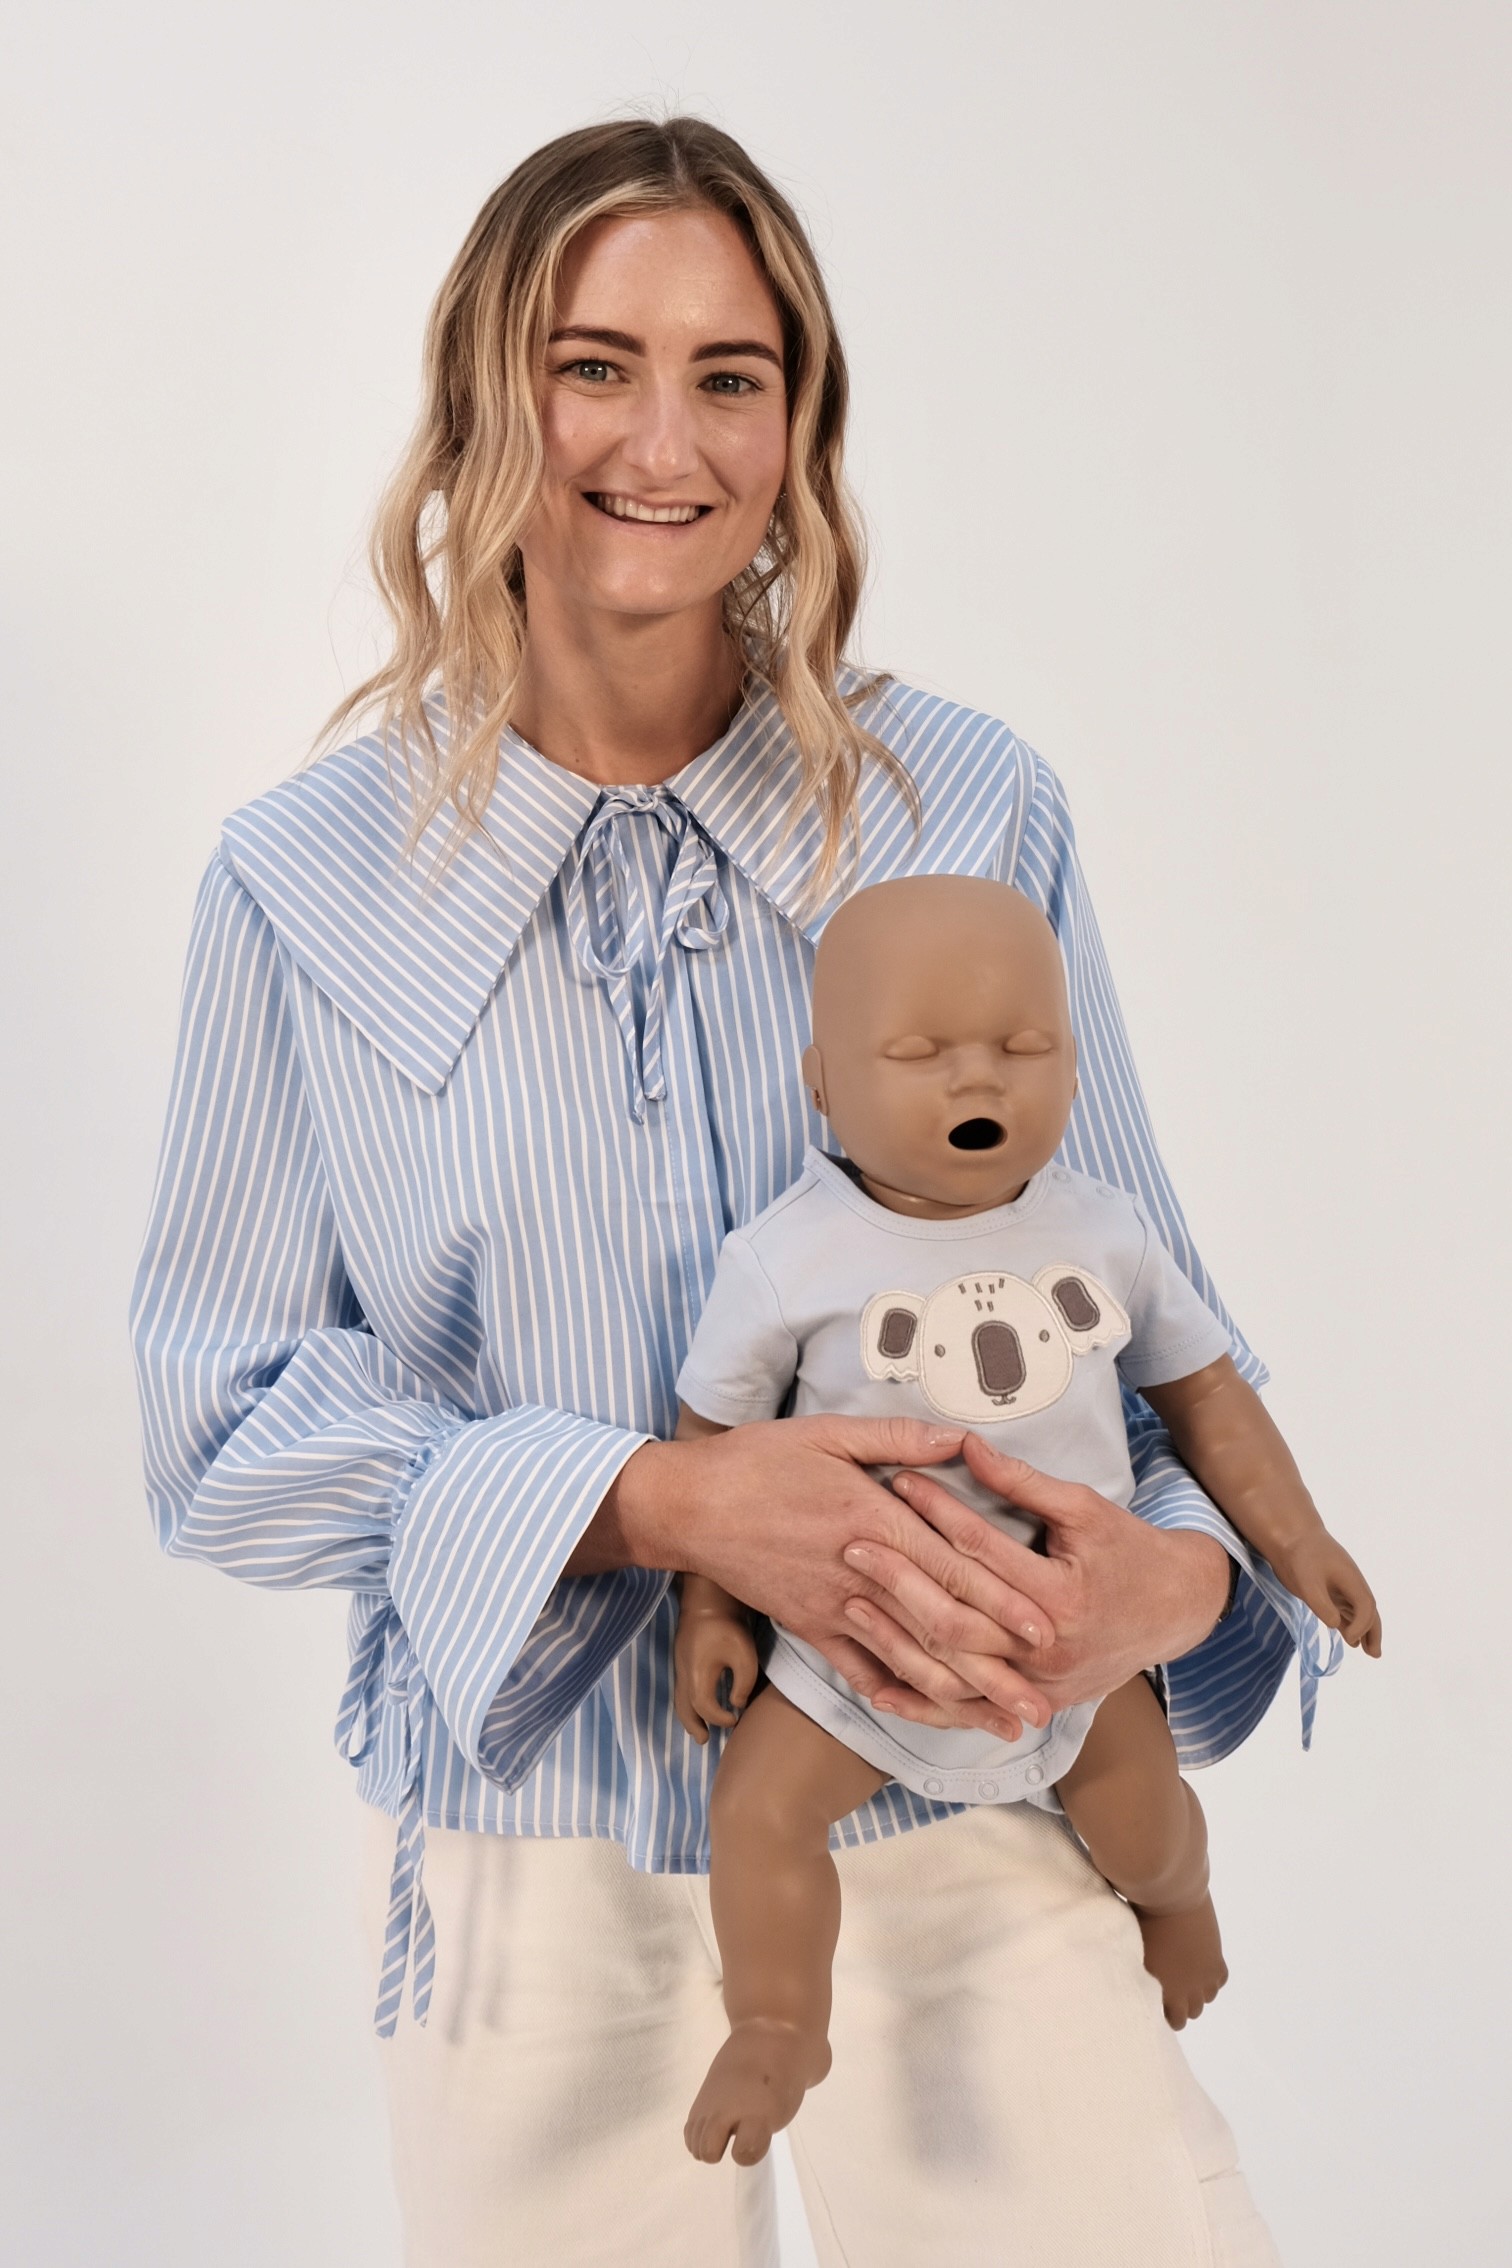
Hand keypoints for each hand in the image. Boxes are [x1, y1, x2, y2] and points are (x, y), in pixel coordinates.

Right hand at [614, 1416, 1056, 1741]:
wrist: (689, 1506)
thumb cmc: (759, 1460)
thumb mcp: (829, 1432)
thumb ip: (899, 1438)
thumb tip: (962, 1438)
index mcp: (874, 1520)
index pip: (951, 1568)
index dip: (1002, 1602)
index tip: (1045, 1631)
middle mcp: (861, 1573)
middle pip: (939, 1629)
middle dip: (996, 1670)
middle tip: (1043, 1704)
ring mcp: (835, 1608)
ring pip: (907, 1662)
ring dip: (960, 1699)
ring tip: (1003, 1725)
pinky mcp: (810, 1627)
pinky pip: (859, 1671)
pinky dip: (896, 1697)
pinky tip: (930, 1716)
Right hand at [673, 1583, 760, 1741]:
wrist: (707, 1599)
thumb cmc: (727, 1628)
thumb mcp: (745, 1657)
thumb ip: (743, 1685)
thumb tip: (736, 1703)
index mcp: (697, 1678)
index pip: (706, 1709)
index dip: (720, 1719)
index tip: (735, 1718)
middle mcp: (684, 1675)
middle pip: (684, 1709)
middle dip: (694, 1726)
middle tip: (704, 1741)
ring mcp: (680, 1665)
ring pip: (679, 1699)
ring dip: (688, 1716)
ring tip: (697, 1730)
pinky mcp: (682, 1657)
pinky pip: (681, 1688)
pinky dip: (687, 1702)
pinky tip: (697, 1702)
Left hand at [847, 1435, 1232, 1714]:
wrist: (1175, 1611)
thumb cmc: (1128, 1551)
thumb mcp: (1085, 1507)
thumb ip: (1023, 1483)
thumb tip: (966, 1445)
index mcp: (1062, 1595)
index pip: (983, 1551)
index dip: (937, 1513)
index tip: (896, 1482)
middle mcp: (1048, 1647)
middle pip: (958, 1616)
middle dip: (900, 1579)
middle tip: (853, 1543)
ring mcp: (1039, 1684)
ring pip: (954, 1669)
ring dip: (897, 1638)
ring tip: (851, 1603)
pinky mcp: (1033, 1704)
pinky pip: (967, 1709)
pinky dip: (923, 1702)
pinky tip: (879, 1687)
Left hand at [1266, 1530, 1381, 1655]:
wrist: (1290, 1536)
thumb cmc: (1300, 1556)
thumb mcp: (1307, 1582)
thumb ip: (1321, 1605)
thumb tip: (1335, 1625)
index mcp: (1351, 1578)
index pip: (1365, 1606)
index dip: (1362, 1625)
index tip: (1349, 1639)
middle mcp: (1350, 1583)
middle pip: (1369, 1611)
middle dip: (1373, 1632)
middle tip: (1375, 1655)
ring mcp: (1340, 1586)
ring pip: (1359, 1612)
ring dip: (1364, 1631)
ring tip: (1369, 1651)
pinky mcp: (1329, 1589)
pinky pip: (1345, 1609)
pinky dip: (1351, 1624)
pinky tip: (1350, 1637)